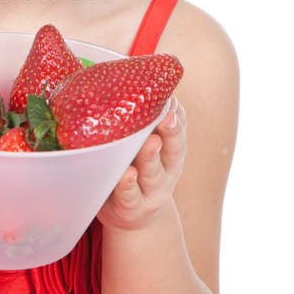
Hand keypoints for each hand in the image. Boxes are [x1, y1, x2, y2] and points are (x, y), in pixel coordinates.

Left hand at [96, 96, 185, 232]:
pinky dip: (128, 185)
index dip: (177, 114)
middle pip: (173, 148)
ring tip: (150, 143)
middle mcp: (167, 169)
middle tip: (166, 114)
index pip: (179, 128)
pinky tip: (125, 174)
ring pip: (154, 171)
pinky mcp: (133, 208)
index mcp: (171, 149)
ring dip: (152, 156)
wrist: (134, 217)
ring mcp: (152, 190)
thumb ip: (135, 121)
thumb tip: (114, 77)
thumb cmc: (134, 169)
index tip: (171, 98)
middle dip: (171, 130)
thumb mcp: (140, 146)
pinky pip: (131, 195)